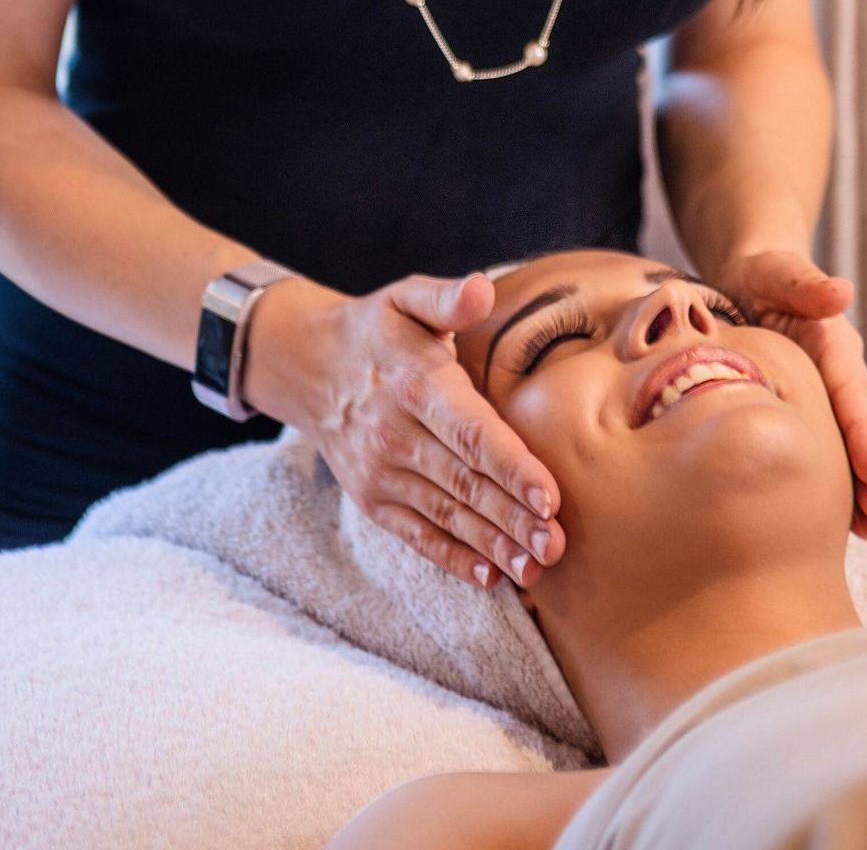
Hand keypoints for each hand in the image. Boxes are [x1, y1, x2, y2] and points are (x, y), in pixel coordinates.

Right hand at [242, 269, 565, 592]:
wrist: (308, 367)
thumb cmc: (378, 330)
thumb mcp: (407, 298)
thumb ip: (447, 299)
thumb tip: (481, 289)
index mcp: (415, 385)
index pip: (470, 433)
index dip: (511, 466)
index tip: (549, 495)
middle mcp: (396, 436)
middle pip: (466, 484)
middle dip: (514, 517)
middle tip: (557, 545)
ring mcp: (381, 474)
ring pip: (447, 516)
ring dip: (494, 544)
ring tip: (537, 568)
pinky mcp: (373, 501)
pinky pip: (417, 535)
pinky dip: (453, 558)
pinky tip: (490, 576)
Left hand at [715, 248, 866, 543]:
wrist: (751, 282)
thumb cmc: (764, 274)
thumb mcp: (777, 271)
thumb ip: (805, 282)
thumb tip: (841, 291)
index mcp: (834, 347)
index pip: (851, 395)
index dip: (863, 434)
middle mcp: (839, 379)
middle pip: (859, 434)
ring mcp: (826, 402)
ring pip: (848, 454)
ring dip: (865, 495)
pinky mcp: (810, 418)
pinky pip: (826, 458)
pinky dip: (838, 493)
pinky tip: (850, 530)